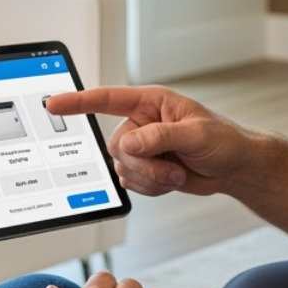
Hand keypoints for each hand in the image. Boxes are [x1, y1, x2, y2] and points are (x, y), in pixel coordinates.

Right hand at [43, 87, 248, 196]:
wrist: (234, 168)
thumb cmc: (223, 140)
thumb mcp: (196, 134)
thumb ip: (159, 136)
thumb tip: (127, 144)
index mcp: (151, 102)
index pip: (107, 99)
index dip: (78, 101)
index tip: (52, 103)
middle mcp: (141, 123)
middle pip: (115, 146)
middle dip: (143, 164)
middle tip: (173, 168)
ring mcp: (142, 148)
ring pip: (122, 169)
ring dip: (150, 178)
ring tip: (178, 174)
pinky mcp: (145, 169)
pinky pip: (131, 184)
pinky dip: (152, 188)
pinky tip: (172, 180)